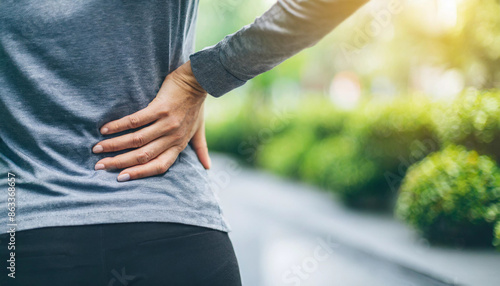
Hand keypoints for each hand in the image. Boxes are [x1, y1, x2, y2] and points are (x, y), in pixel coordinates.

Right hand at [92, 61, 209, 181]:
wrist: (199, 80)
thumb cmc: (197, 106)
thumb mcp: (199, 130)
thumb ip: (200, 149)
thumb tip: (207, 167)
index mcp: (179, 145)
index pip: (158, 166)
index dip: (139, 173)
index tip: (119, 177)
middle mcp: (173, 137)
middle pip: (143, 156)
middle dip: (119, 162)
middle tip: (99, 166)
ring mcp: (167, 124)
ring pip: (137, 140)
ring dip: (114, 145)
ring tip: (97, 149)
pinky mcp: (160, 109)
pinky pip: (136, 121)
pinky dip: (119, 126)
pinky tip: (105, 130)